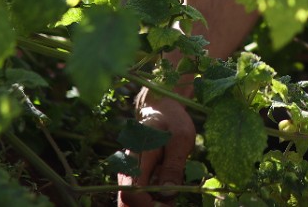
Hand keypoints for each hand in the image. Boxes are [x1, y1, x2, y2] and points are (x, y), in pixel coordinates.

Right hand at [116, 88, 196, 206]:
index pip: (131, 192)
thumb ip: (174, 166)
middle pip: (127, 202)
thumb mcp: (181, 139)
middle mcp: (126, 167)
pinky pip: (137, 197)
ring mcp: (128, 174)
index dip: (147, 205)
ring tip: (171, 196)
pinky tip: (166, 194)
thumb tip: (168, 194)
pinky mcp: (133, 178)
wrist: (161, 111)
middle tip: (171, 203)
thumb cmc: (173, 122)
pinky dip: (151, 201)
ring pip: (131, 202)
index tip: (167, 204)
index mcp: (136, 157)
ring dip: (151, 204)